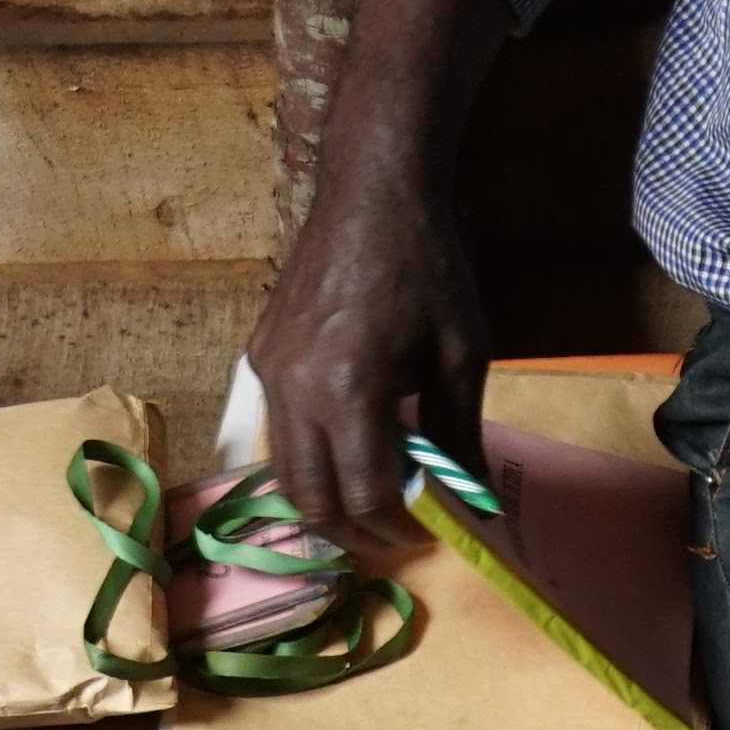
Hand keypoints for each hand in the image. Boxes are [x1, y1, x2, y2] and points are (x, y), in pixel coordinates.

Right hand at [244, 0, 500, 558]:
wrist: (372, 192)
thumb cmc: (426, 267)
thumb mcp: (459, 355)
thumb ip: (457, 435)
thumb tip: (470, 499)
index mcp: (349, 392)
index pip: (365, 494)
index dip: (398, 526)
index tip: (426, 533)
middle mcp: (295, 390)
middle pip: (310, 499)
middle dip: (351, 531)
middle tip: (390, 536)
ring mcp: (269, 372)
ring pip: (284, 470)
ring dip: (323, 498)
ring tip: (364, 504)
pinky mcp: (259, 355)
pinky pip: (275, 427)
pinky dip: (306, 454)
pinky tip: (342, 448)